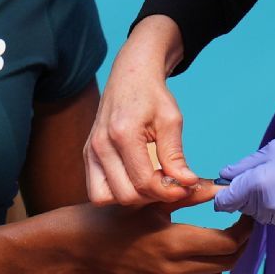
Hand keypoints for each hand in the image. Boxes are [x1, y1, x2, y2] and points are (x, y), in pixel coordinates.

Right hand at [69, 181, 252, 273]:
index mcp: (173, 243)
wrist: (84, 246)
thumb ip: (190, 194)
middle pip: (225, 263)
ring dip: (215, 258)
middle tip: (237, 228)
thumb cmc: (118, 216)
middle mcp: (171, 271)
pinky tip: (178, 255)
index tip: (247, 217)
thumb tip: (221, 187)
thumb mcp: (153, 199)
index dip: (243, 230)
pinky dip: (193, 271)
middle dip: (236, 245)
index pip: (227, 243)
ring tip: (206, 239)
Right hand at [86, 16, 197, 204]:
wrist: (130, 76)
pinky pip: (97, 189)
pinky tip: (136, 178)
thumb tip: (187, 183)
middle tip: (169, 183)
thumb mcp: (171, 120)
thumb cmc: (152, 95)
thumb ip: (175, 155)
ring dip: (131, 197)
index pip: (144, 181)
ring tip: (151, 182)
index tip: (185, 187)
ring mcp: (90, 151)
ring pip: (105, 197)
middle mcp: (100, 145)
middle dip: (152, 196)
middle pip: (125, 195)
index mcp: (122, 133)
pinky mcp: (87, 155)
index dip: (168, 191)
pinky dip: (116, 191)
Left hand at [213, 133, 274, 233]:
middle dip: (248, 196)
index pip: (225, 202)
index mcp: (257, 184)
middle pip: (244, 208)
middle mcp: (267, 206)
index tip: (228, 190)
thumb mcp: (272, 150)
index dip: (224, 196)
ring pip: (262, 215)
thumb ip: (244, 165)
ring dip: (265, 204)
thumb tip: (225, 175)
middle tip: (267, 177)